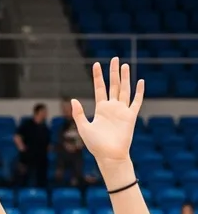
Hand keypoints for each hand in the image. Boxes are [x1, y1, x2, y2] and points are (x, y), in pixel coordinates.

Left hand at [71, 57, 143, 180]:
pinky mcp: (131, 116)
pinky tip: (140, 82)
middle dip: (113, 72)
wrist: (109, 155)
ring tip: (124, 65)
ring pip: (124, 90)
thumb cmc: (95, 145)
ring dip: (125, 78)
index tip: (96, 64)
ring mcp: (122, 111)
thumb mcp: (84, 128)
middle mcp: (112, 107)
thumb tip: (73, 100)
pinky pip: (136, 102)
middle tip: (114, 59)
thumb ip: (78, 114)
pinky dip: (139, 92)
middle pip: (113, 85)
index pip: (100, 88)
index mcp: (100, 109)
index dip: (98, 77)